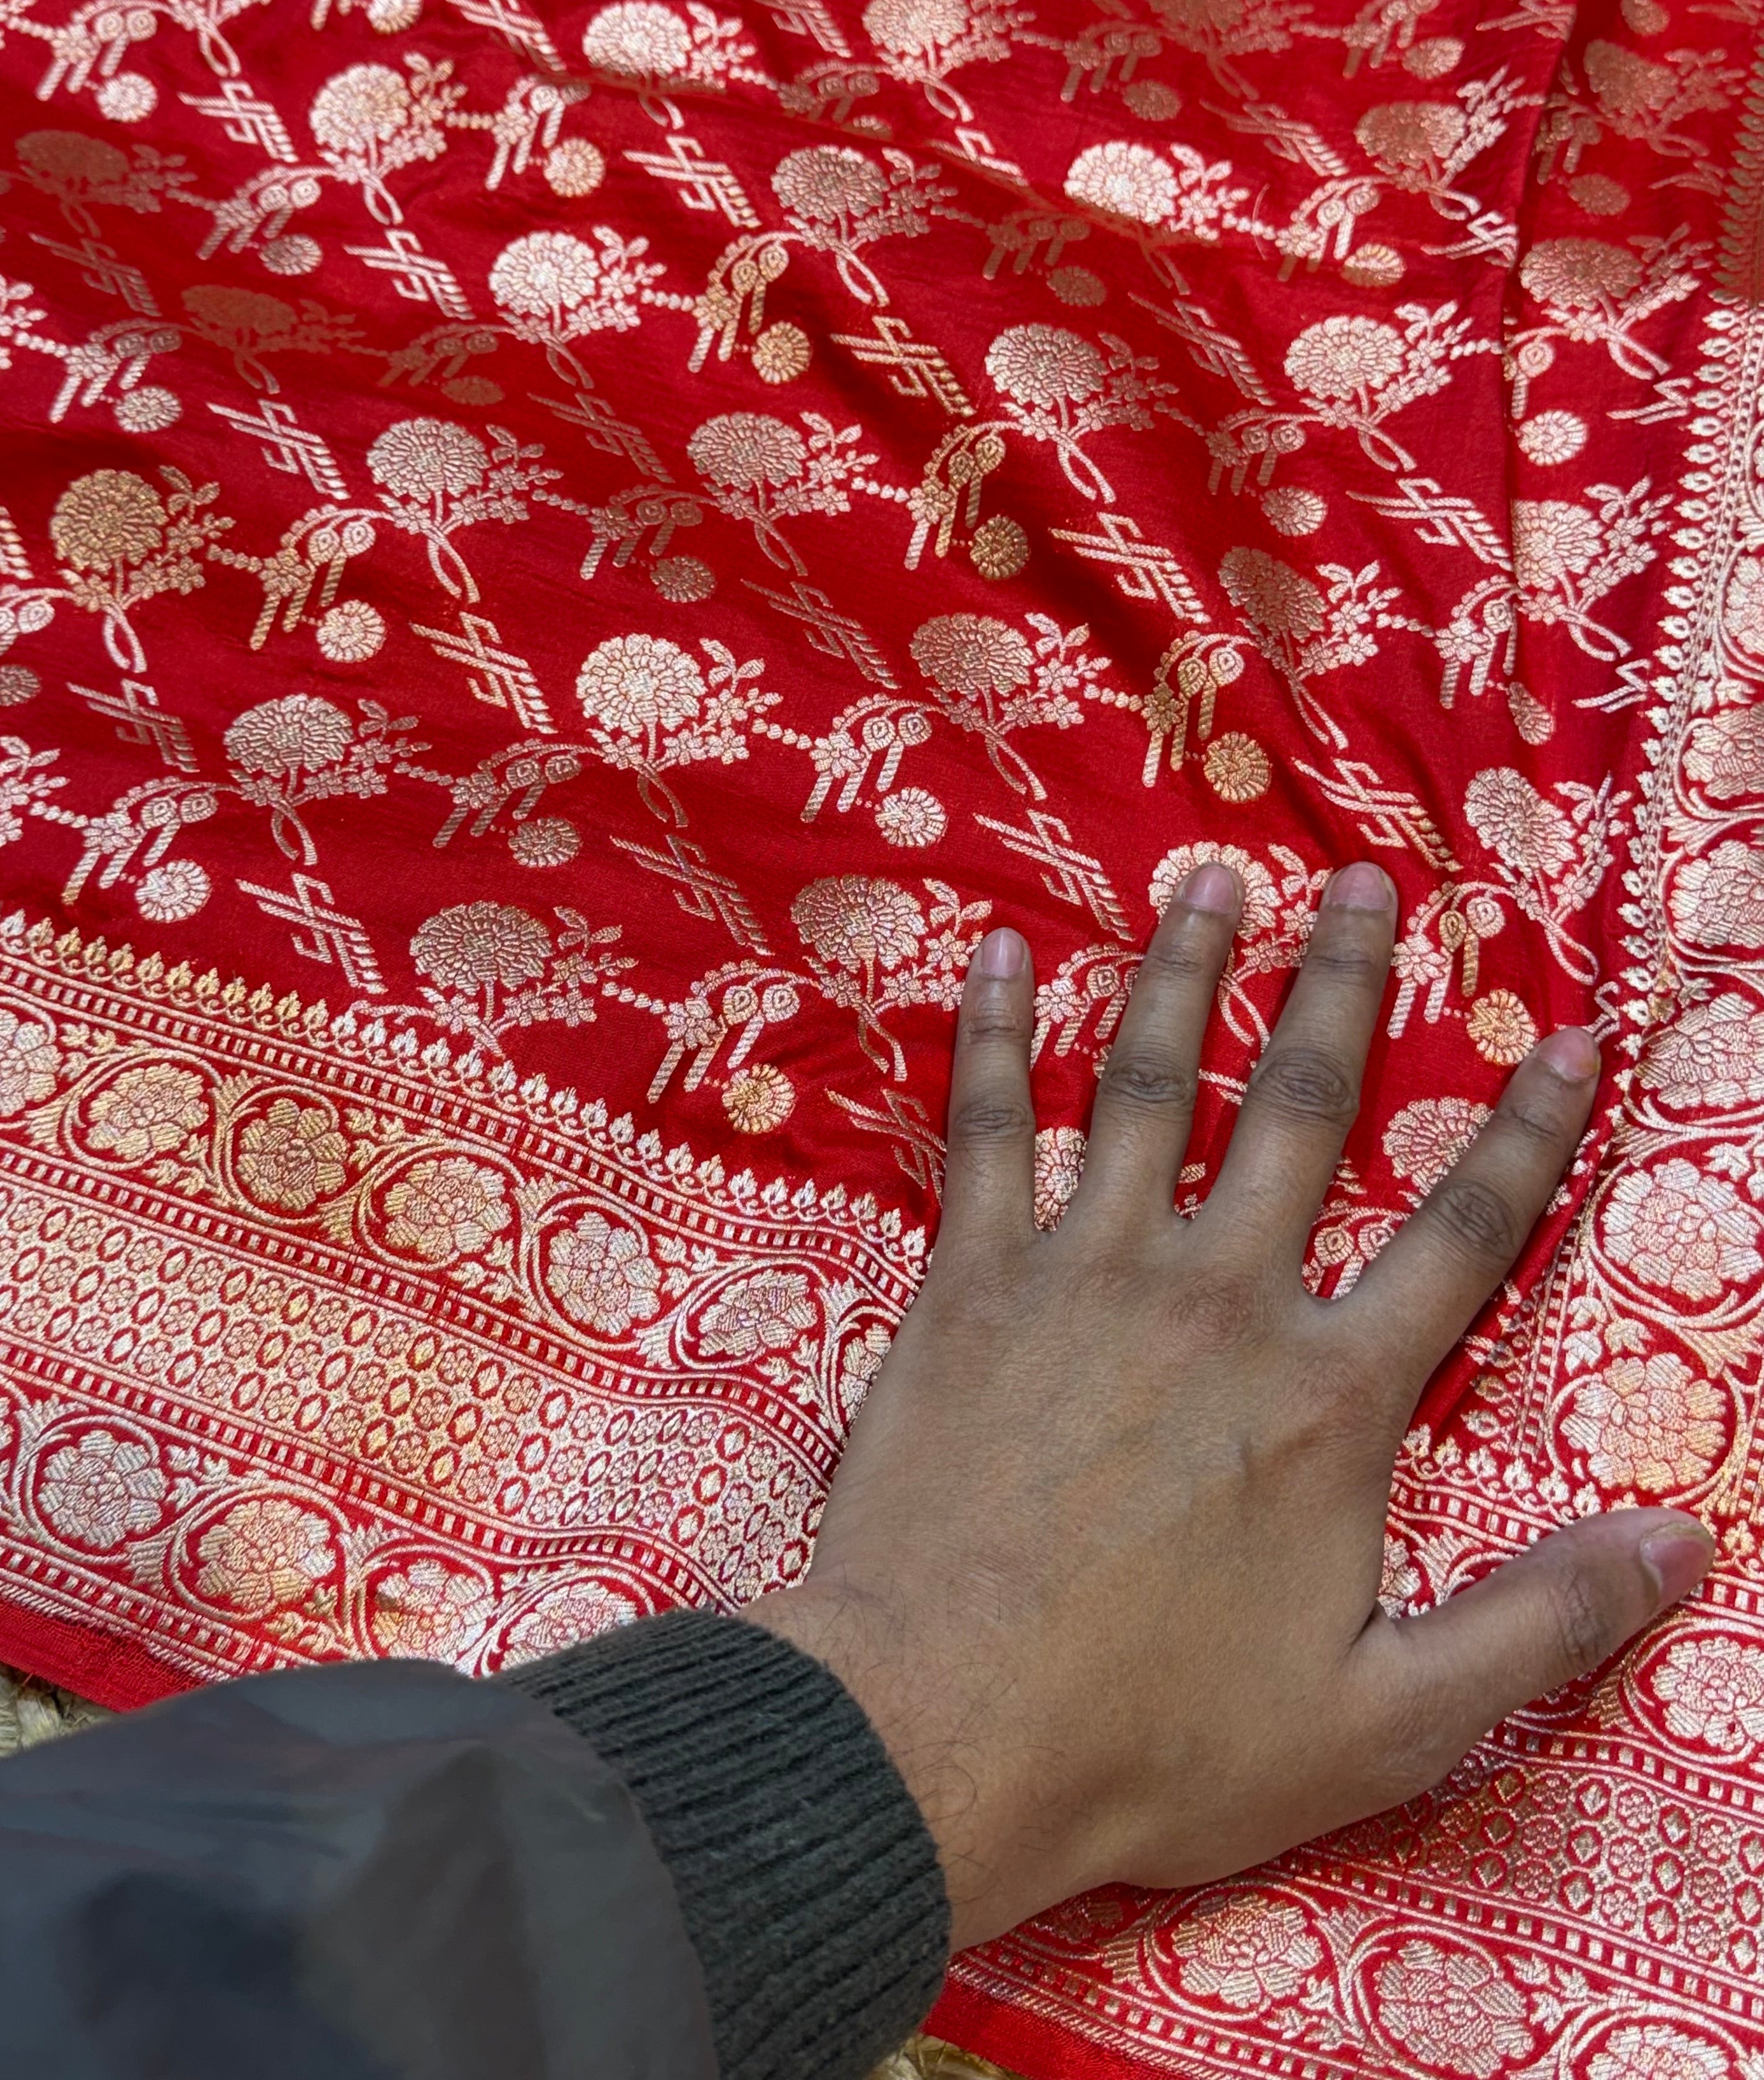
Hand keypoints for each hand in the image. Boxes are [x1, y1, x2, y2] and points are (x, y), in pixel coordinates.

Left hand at [744, 861, 1713, 1949]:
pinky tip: (1000, 952)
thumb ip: (1537, 1625)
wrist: (936, 1731)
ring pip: (1150, 1086)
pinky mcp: (971, 1283)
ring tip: (1213, 880)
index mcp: (1330, 1397)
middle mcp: (1219, 1300)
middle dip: (1346, 987)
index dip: (1531, 1129)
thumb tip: (1683, 1544)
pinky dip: (995, 1034)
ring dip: (1186, 973)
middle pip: (1305, 1110)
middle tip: (1367, 884)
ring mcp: (1086, 1275)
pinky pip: (985, 1127)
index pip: (1463, 1233)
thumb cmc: (1156, 1740)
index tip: (1569, 1033)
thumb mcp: (1384, 1722)